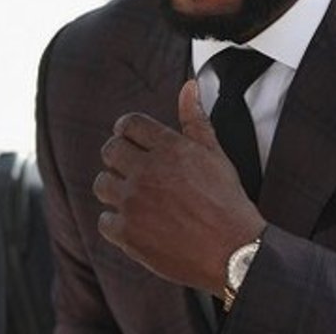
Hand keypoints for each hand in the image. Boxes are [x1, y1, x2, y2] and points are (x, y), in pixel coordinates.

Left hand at [93, 79, 266, 293]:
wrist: (232, 250)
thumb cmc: (226, 201)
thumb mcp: (214, 153)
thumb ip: (195, 118)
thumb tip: (189, 86)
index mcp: (168, 147)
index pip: (128, 124)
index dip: (126, 130)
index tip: (130, 139)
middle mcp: (147, 171)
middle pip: (110, 151)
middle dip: (118, 157)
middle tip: (133, 169)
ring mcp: (134, 203)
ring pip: (102, 184)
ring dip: (114, 188)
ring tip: (135, 196)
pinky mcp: (128, 233)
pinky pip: (105, 220)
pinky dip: (116, 222)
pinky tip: (136, 222)